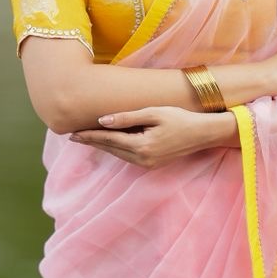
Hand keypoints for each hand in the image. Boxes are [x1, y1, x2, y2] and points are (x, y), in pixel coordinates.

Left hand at [69, 106, 236, 166]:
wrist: (203, 134)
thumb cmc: (181, 118)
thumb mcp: (154, 113)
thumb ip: (127, 118)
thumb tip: (102, 120)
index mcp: (142, 146)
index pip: (109, 139)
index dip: (90, 135)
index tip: (73, 132)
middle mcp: (142, 159)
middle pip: (111, 149)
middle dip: (92, 142)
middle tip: (73, 136)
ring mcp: (148, 164)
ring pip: (118, 154)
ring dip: (103, 146)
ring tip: (86, 138)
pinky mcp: (152, 164)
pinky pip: (128, 156)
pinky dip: (116, 148)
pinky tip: (108, 142)